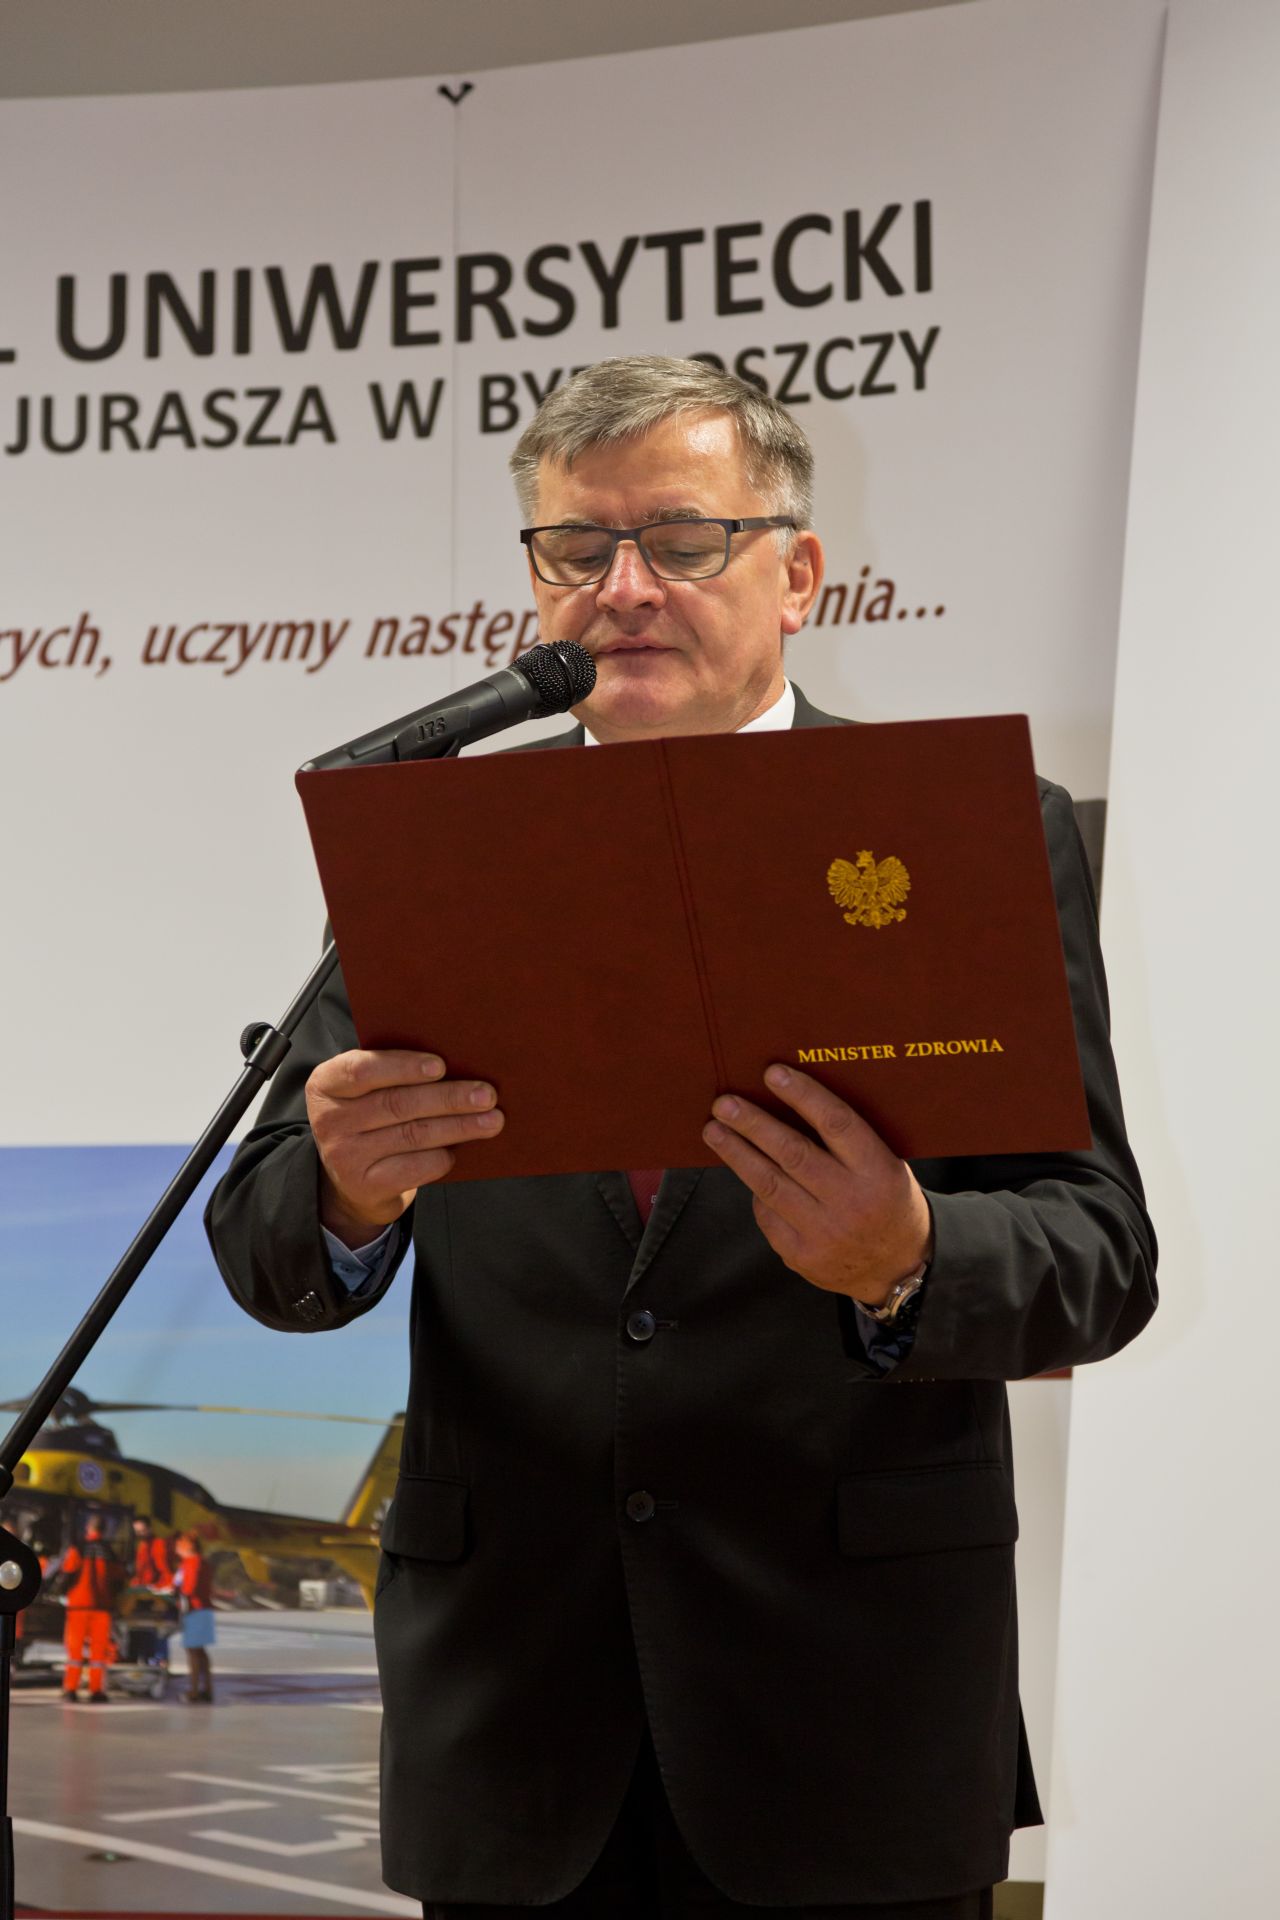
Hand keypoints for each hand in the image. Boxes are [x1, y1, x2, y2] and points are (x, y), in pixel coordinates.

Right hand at [305, 1048, 503, 1245]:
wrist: (352, 1180)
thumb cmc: (370, 1120)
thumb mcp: (367, 1091)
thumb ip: (394, 1074)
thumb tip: (459, 1062)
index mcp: (327, 1084)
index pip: (362, 1070)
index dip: (403, 1067)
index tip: (441, 1066)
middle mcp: (329, 1120)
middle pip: (398, 1104)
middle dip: (448, 1098)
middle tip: (486, 1094)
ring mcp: (344, 1156)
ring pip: (413, 1134)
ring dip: (458, 1126)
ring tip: (491, 1120)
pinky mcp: (365, 1185)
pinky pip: (415, 1167)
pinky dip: (442, 1157)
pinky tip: (458, 1150)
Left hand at [702, 1063, 932, 1308]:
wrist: (899, 1268)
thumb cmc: (888, 1203)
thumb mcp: (888, 1167)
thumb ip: (851, 1142)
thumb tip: (794, 1101)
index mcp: (879, 1172)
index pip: (836, 1124)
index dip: (803, 1096)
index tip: (773, 1074)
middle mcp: (851, 1202)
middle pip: (792, 1153)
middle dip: (753, 1125)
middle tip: (725, 1104)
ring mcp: (824, 1232)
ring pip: (769, 1184)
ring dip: (737, 1153)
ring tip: (714, 1130)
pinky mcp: (802, 1255)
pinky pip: (767, 1215)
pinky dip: (755, 1191)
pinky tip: (744, 1171)